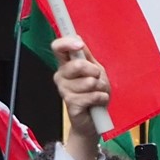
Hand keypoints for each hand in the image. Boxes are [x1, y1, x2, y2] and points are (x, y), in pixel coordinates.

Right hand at [51, 35, 109, 159]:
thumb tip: (78, 39)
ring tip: (97, 93)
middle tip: (97, 79)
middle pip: (77, 64)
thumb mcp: (95, 71)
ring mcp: (64, 90)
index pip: (58, 47)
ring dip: (100, 87)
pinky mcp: (71, 104)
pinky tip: (98, 102)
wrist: (94, 120)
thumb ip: (87, 56)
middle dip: (94, 72)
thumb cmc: (94, 93)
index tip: (79, 46)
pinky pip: (92, 96)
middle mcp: (61, 75)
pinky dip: (101, 98)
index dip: (67, 43)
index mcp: (66, 64)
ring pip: (88, 82)